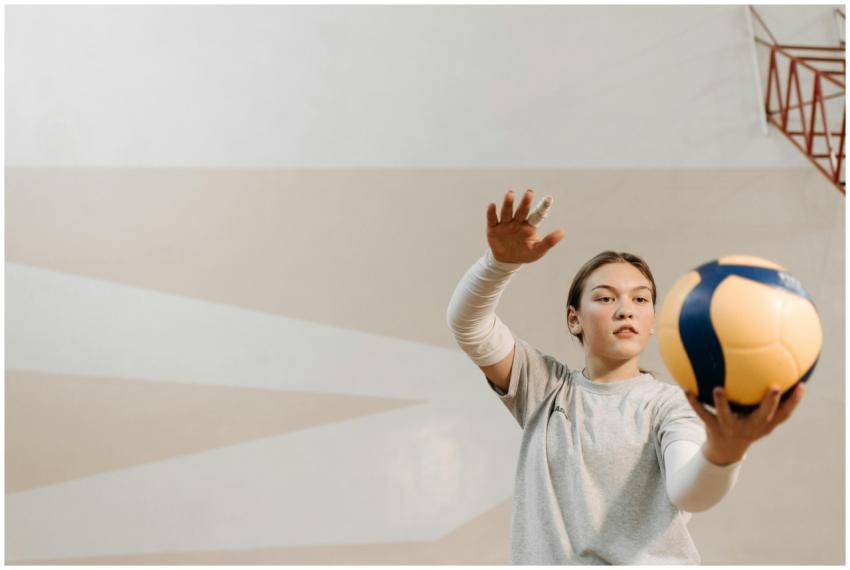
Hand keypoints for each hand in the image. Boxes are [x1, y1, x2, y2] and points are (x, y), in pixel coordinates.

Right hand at [486, 189, 565, 263]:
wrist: (507, 261)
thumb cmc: (525, 253)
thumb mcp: (538, 250)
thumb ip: (549, 241)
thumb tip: (563, 232)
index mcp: (529, 225)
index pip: (537, 214)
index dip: (543, 206)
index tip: (549, 198)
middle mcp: (517, 222)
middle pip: (522, 211)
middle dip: (525, 202)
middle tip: (530, 192)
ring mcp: (505, 224)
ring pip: (507, 212)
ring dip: (508, 203)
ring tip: (510, 194)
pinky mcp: (493, 229)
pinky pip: (492, 219)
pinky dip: (491, 213)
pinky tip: (492, 205)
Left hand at [684, 383, 805, 464]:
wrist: (725, 450)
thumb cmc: (746, 424)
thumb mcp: (759, 416)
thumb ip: (768, 398)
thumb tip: (776, 368)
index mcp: (764, 424)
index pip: (784, 414)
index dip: (794, 401)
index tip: (801, 385)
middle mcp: (750, 427)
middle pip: (763, 416)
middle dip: (769, 403)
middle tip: (774, 387)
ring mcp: (731, 428)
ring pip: (727, 415)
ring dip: (722, 402)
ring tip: (718, 388)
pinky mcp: (713, 427)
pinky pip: (702, 413)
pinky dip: (693, 401)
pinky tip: (686, 388)